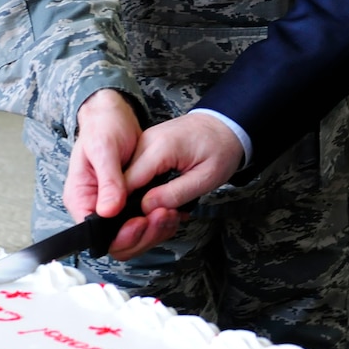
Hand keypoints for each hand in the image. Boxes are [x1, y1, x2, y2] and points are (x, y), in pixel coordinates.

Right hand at [65, 90, 177, 258]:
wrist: (112, 113)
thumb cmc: (102, 126)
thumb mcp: (104, 150)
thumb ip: (108, 182)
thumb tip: (108, 212)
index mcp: (81, 197)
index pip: (95, 233)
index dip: (121, 235)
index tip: (142, 223)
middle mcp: (95, 207)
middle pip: (117, 241)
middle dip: (143, 235)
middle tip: (164, 216)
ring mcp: (113, 206)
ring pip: (133, 236)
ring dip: (155, 230)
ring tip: (172, 212)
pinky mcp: (129, 202)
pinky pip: (143, 223)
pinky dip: (159, 222)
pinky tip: (173, 210)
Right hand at [106, 112, 246, 257]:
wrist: (225, 124)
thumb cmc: (221, 148)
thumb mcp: (205, 177)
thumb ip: (175, 194)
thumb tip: (146, 207)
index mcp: (159, 148)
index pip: (127, 183)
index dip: (129, 208)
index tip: (142, 224)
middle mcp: (146, 143)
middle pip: (124, 183)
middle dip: (138, 207)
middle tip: (162, 220)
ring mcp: (144, 145)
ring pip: (129, 181)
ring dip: (144, 200)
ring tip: (167, 211)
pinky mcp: (147, 149)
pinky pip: (138, 174)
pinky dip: (148, 190)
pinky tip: (164, 200)